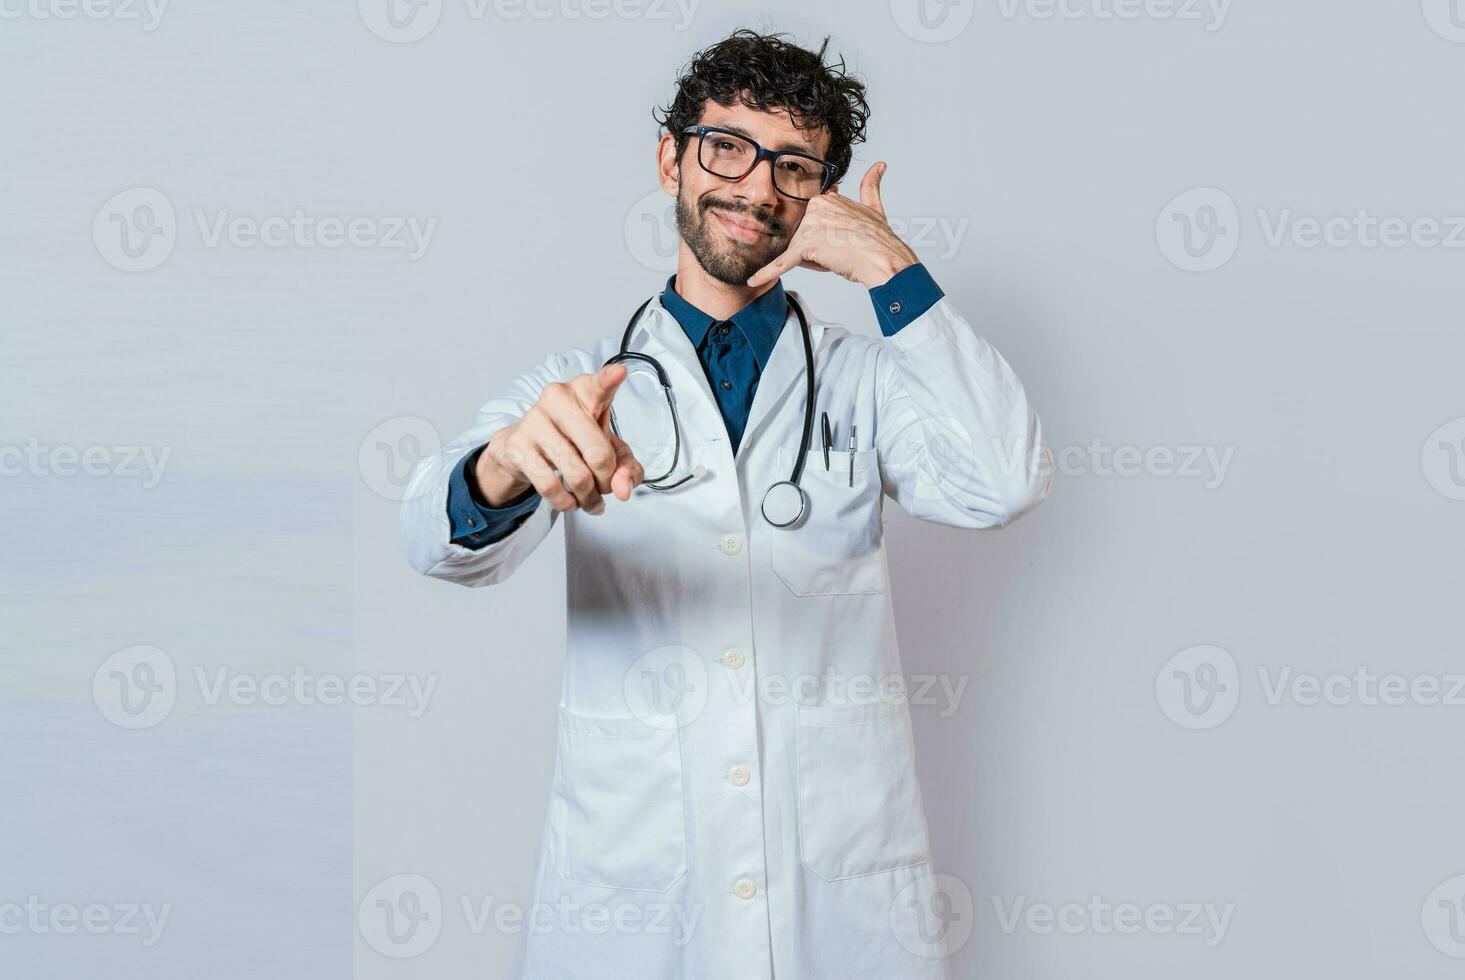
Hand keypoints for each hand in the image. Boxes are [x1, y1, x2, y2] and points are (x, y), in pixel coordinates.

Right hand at [474, 364, 644, 514]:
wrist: (523, 447)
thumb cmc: (574, 440)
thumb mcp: (608, 449)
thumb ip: (627, 468)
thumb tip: (622, 489)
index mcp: (586, 391)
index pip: (600, 384)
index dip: (609, 379)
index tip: (619, 373)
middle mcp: (559, 398)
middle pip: (598, 453)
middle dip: (607, 481)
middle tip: (606, 487)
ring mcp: (535, 419)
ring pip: (575, 473)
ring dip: (588, 497)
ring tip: (591, 501)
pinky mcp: (518, 445)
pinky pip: (549, 485)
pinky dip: (565, 502)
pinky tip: (570, 502)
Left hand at [746, 161, 918, 289]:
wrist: (884, 259)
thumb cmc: (880, 240)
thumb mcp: (874, 208)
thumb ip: (871, 185)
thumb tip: (880, 166)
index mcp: (828, 198)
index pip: (813, 225)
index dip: (827, 239)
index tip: (844, 242)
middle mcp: (816, 207)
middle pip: (804, 238)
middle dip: (819, 251)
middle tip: (844, 252)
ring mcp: (810, 226)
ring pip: (800, 251)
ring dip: (816, 262)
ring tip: (839, 259)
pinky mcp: (806, 247)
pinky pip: (783, 262)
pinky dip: (767, 273)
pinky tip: (752, 280)